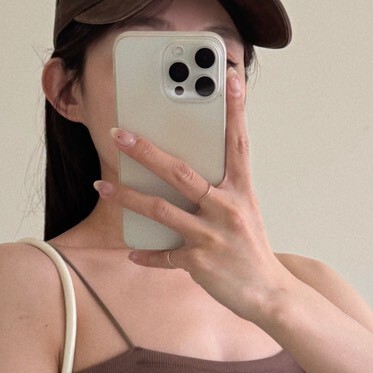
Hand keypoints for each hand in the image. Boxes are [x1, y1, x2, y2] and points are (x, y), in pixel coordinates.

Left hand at [95, 66, 288, 324]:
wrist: (269, 293)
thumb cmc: (251, 247)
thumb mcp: (244, 210)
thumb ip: (220, 188)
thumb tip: (186, 167)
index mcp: (241, 190)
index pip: (238, 142)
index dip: (235, 110)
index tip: (229, 80)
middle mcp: (227, 208)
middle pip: (180, 172)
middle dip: (145, 152)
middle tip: (120, 135)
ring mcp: (212, 236)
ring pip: (161, 210)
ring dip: (127, 198)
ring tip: (103, 187)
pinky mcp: (200, 262)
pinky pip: (164, 254)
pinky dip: (146, 254)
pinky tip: (132, 251)